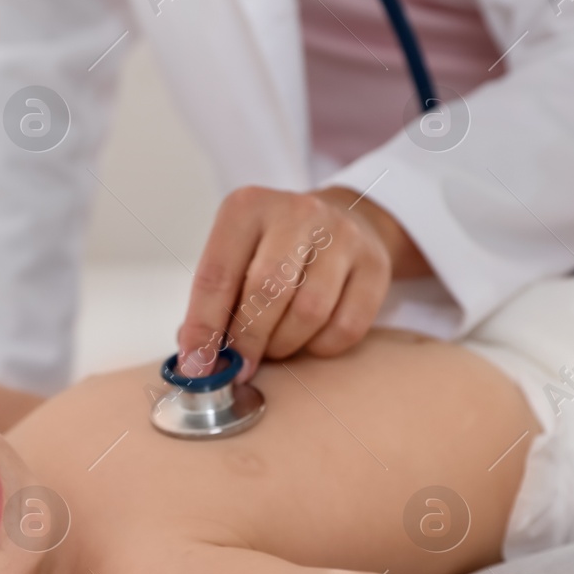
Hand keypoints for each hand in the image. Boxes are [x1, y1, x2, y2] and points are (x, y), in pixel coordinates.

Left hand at [177, 185, 430, 382]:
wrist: (341, 219)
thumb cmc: (273, 249)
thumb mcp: (235, 257)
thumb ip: (214, 304)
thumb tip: (199, 361)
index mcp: (248, 207)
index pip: (217, 274)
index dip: (203, 327)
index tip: (198, 366)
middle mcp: (297, 212)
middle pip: (268, 291)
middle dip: (248, 341)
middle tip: (241, 367)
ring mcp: (342, 235)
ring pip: (309, 311)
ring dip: (284, 344)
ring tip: (274, 346)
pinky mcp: (375, 263)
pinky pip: (347, 327)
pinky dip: (321, 347)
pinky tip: (309, 339)